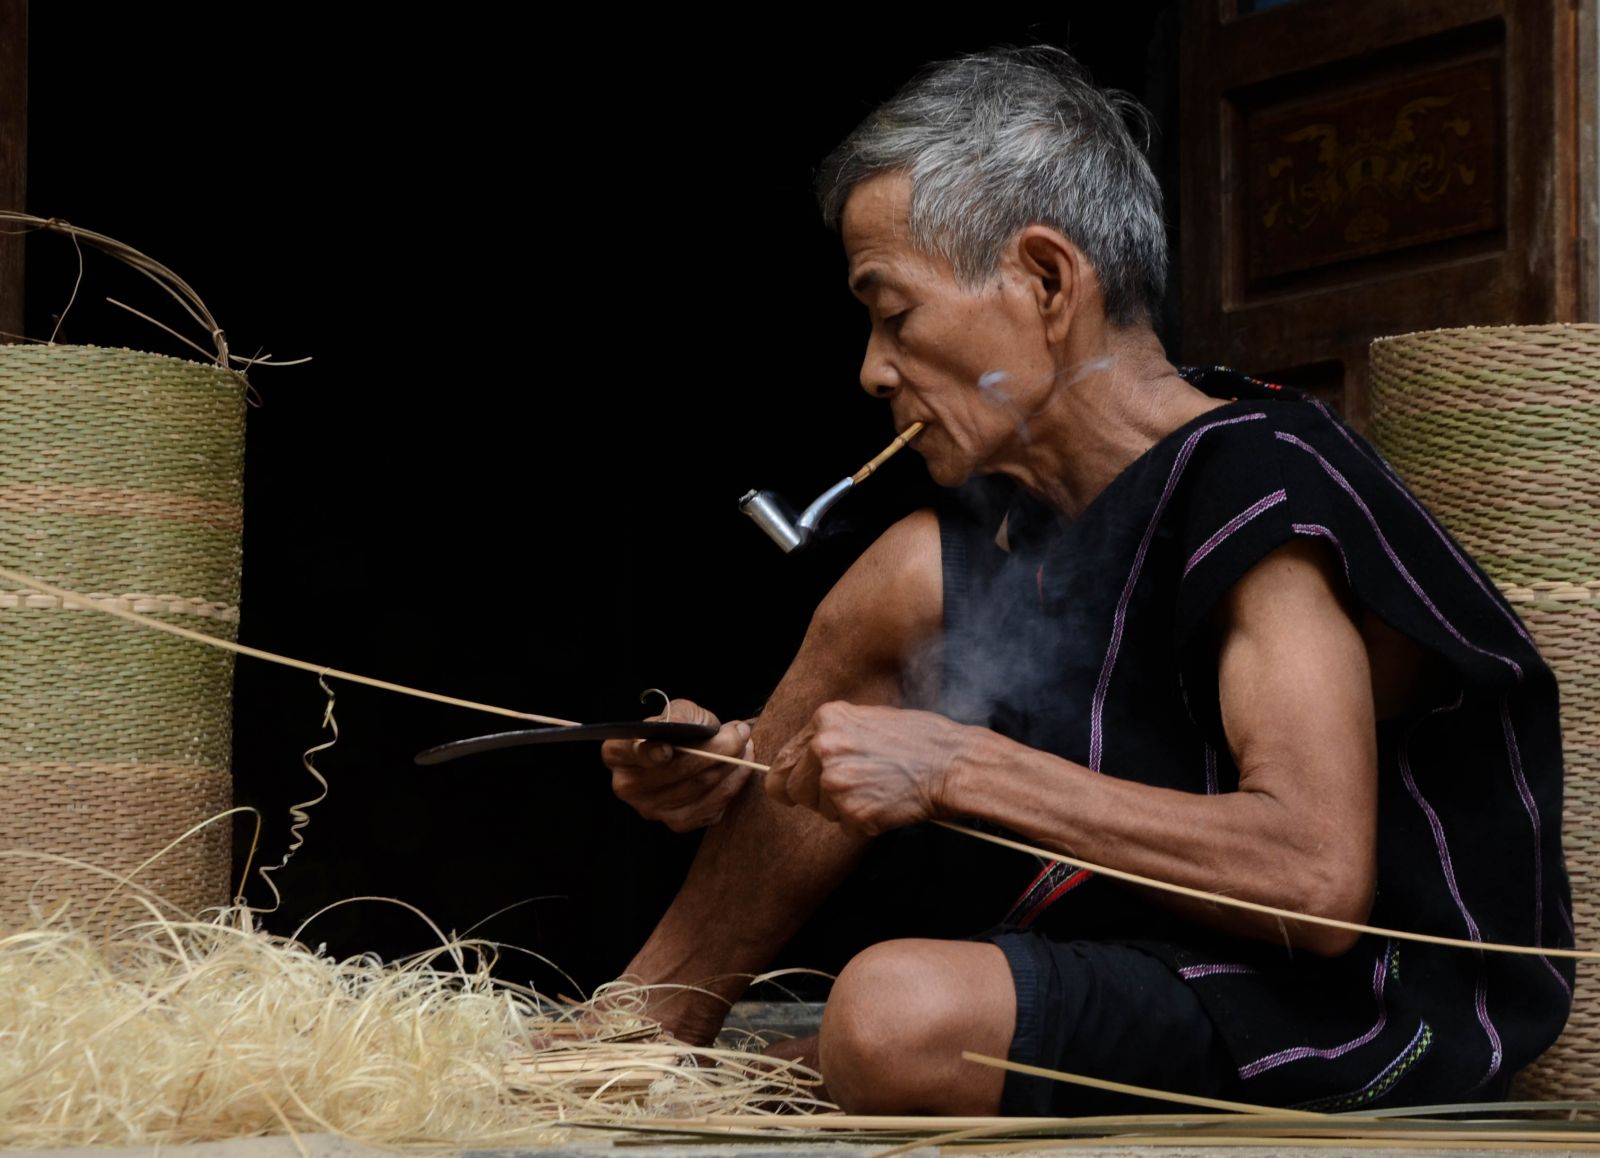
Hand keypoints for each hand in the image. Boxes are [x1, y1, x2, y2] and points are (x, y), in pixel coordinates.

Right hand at [602, 699, 753, 832]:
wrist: (687, 754)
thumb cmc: (680, 730)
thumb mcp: (679, 712)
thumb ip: (685, 717)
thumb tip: (708, 730)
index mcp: (618, 752)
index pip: (635, 753)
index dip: (651, 753)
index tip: (668, 749)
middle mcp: (627, 785)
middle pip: (677, 771)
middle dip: (718, 750)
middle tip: (741, 734)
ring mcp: (651, 809)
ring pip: (700, 788)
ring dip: (732, 766)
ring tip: (744, 747)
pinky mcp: (676, 823)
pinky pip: (712, 807)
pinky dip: (733, 785)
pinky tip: (740, 769)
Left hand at [765, 701, 967, 835]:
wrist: (951, 763)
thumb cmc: (919, 739)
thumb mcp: (866, 719)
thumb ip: (832, 736)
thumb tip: (803, 758)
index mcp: (825, 720)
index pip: (782, 760)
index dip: (787, 779)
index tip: (789, 790)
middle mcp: (824, 749)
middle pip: (794, 789)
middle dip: (816, 796)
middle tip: (851, 789)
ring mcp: (837, 782)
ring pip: (820, 810)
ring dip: (843, 808)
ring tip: (876, 788)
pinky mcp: (853, 812)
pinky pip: (845, 826)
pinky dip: (864, 821)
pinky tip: (885, 802)